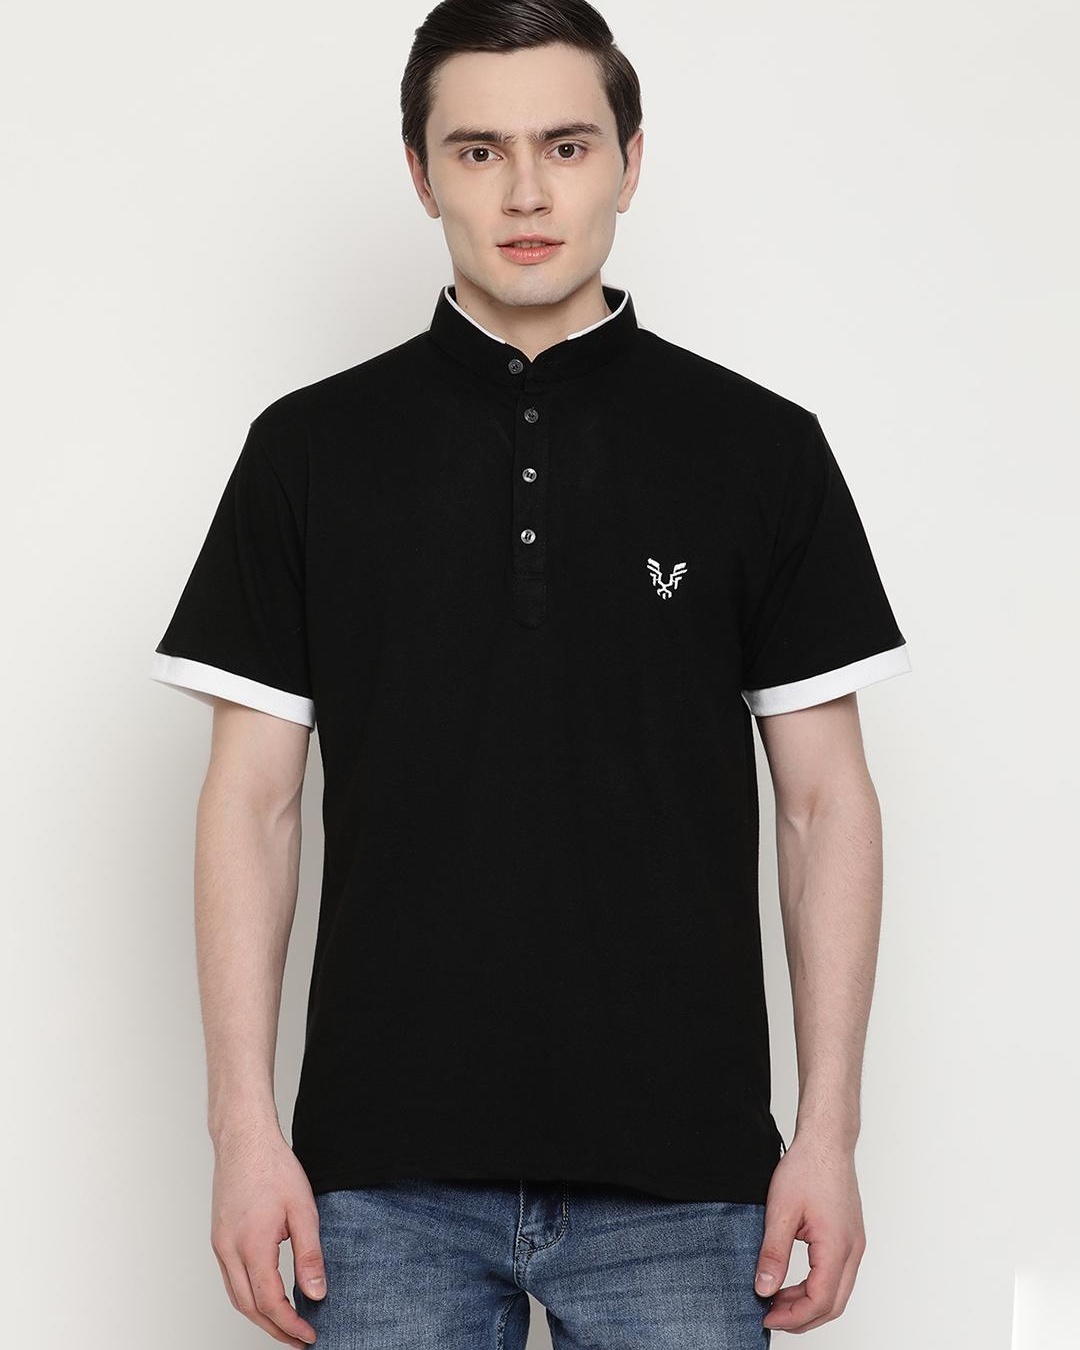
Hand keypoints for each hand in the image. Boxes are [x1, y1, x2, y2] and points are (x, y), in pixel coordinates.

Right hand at [210, 1123, 326, 1346]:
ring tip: (285, 1325)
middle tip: (299, 1340)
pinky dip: (248, 1296)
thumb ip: (310, 1255)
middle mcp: (229, 1250)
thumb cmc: (274, 1167)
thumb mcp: (303, 1210)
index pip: (270, 1302)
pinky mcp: (218, 1237)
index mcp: (252, 1245)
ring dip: (260, 1317)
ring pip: (236, 1296)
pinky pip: (230, 1279)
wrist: (244, 1139)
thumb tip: (316, 1294)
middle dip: (275, 1330)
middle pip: (249, 1308)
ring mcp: (219, 1245)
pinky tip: (265, 1297)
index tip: (309, 1336)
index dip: (290, 1325)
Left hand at [753, 1133, 865, 1332]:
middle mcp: (853, 1251)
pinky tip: (793, 1283)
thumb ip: (773, 1253)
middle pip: (833, 1305)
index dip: (792, 1316)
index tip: (766, 1316)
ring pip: (837, 1293)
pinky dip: (816, 1287)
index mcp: (837, 1246)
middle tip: (771, 1316)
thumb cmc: (806, 1168)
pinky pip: (838, 1275)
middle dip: (801, 1317)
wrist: (826, 1142)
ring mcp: (855, 1245)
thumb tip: (763, 1290)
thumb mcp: (780, 1211)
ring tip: (777, 1300)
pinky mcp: (850, 1238)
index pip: (819, 1301)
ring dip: (809, 1303)